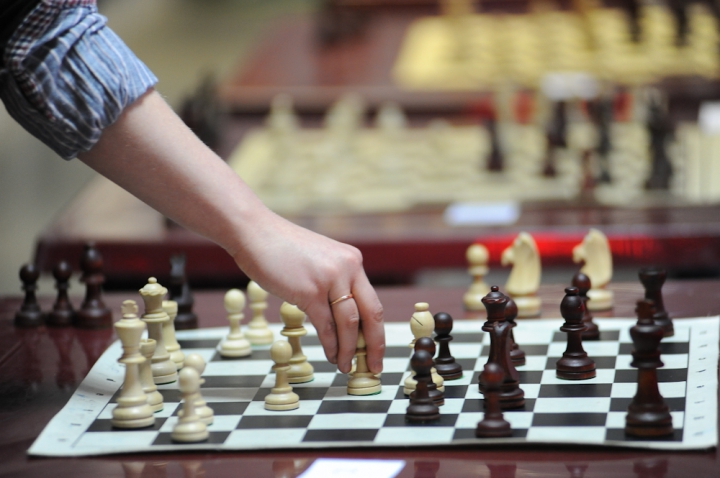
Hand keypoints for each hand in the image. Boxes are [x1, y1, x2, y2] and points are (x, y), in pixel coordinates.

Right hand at [77, 89, 384, 372]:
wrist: (254, 232)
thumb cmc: (280, 249)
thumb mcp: (318, 262)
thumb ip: (333, 283)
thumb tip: (342, 318)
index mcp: (352, 261)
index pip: (373, 301)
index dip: (377, 329)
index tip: (377, 348)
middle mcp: (348, 268)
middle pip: (371, 314)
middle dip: (374, 344)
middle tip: (374, 367)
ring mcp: (330, 278)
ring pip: (350, 323)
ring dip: (349, 350)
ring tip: (346, 366)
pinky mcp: (310, 290)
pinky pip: (326, 325)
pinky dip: (331, 344)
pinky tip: (331, 356)